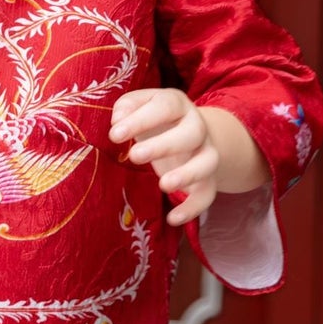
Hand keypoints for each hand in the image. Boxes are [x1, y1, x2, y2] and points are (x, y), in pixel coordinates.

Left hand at [108, 87, 218, 226]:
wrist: (188, 135)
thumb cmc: (154, 121)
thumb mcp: (140, 108)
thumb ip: (127, 108)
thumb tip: (117, 121)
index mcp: (177, 104)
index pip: (165, 106)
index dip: (141, 119)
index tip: (115, 134)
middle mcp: (196, 127)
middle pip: (191, 133)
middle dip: (164, 145)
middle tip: (135, 155)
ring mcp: (205, 153)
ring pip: (208, 162)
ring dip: (188, 174)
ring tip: (163, 185)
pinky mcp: (208, 179)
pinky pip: (208, 194)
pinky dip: (193, 207)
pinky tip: (173, 219)